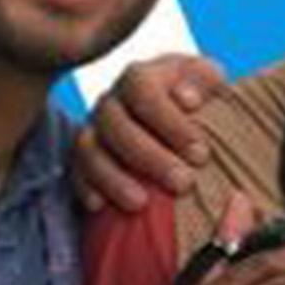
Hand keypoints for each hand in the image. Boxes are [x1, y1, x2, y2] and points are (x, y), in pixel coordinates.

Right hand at [73, 52, 224, 212]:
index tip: (201, 154)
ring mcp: (94, 128)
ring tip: (141, 203)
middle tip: (183, 184)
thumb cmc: (199, 97)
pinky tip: (100, 207)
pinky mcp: (83, 156)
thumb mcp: (209, 81)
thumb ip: (204, 81)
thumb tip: (188, 100)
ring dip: (113, 177)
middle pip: (116, 124)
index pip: (143, 91)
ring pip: (90, 148)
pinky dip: (86, 187)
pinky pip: (75, 170)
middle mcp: (112, 101)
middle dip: (150, 157)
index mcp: (141, 77)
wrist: (182, 113)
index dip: (169, 122)